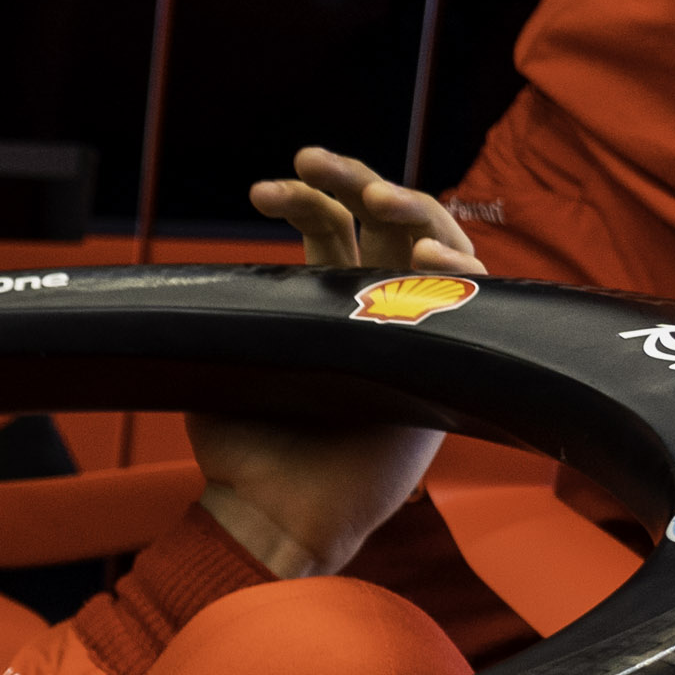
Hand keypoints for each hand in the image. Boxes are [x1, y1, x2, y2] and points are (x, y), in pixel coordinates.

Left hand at [192, 150, 485, 579]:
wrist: (275, 513)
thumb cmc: (244, 451)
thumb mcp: (221, 363)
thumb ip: (228, 316)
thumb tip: (198, 273)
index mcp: (326, 303)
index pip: (328, 227)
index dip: (302, 197)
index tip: (260, 192)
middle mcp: (379, 306)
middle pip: (385, 218)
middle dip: (352, 177)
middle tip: (313, 160)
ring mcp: (420, 327)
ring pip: (435, 242)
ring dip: (411, 207)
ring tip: (376, 195)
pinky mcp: (452, 362)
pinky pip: (475, 299)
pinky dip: (458, 269)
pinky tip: (430, 259)